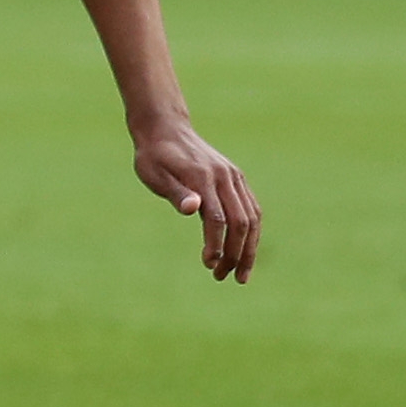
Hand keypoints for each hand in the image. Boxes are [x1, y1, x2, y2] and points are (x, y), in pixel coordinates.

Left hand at [132, 118, 259, 282]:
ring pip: (252, 218)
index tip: (209, 265)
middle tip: (225, 278)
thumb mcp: (154, 174)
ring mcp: (234, 177)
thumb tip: (193, 209)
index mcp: (203, 178)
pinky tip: (243, 250)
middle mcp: (225, 177)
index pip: (217, 219)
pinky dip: (251, 231)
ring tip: (238, 273)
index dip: (215, 245)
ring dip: (248, 248)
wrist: (166, 128)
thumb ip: (175, 193)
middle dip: (236, 254)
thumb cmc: (153, 156)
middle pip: (241, 222)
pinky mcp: (236, 179)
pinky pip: (251, 209)